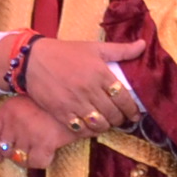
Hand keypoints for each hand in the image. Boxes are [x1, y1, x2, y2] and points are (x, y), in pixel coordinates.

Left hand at [0, 99, 72, 169]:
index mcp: (8, 109)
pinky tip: (49, 154)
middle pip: (4, 149)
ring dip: (28, 159)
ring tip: (39, 151)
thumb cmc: (54, 101)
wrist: (78, 100)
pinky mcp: (43, 143)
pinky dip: (42, 161)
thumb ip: (16, 117)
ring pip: (19, 158)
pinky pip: (35, 162)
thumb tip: (6, 143)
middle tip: (26, 151)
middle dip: (14, 154)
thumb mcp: (29, 101)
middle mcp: (13, 121)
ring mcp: (27, 133)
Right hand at [19, 35, 146, 136]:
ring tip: (107, 123)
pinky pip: (80, 128)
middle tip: (121, 120)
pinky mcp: (61, 112)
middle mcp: (89, 89)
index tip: (134, 114)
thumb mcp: (94, 47)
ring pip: (99, 124)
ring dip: (106, 126)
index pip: (123, 97)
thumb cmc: (65, 52)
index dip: (132, 109)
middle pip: (113, 113)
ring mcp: (75, 102)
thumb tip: (143, 44)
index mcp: (100, 73)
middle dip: (120, 119)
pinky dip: (89, 131)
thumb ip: (120, 50)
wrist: (32, 60)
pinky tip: (91, 127)